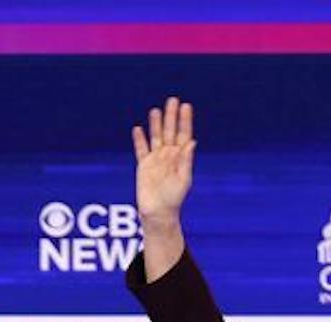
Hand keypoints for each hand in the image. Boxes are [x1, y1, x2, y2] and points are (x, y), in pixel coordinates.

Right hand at [131, 96, 194, 224]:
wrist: (158, 212)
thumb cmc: (174, 198)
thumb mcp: (184, 179)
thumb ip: (186, 160)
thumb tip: (191, 142)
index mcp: (181, 157)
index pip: (183, 134)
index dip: (185, 120)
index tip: (186, 106)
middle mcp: (168, 155)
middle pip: (170, 131)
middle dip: (171, 116)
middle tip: (172, 100)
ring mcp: (156, 159)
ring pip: (156, 137)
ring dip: (156, 124)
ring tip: (155, 110)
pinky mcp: (143, 166)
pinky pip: (141, 150)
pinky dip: (139, 139)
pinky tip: (138, 129)